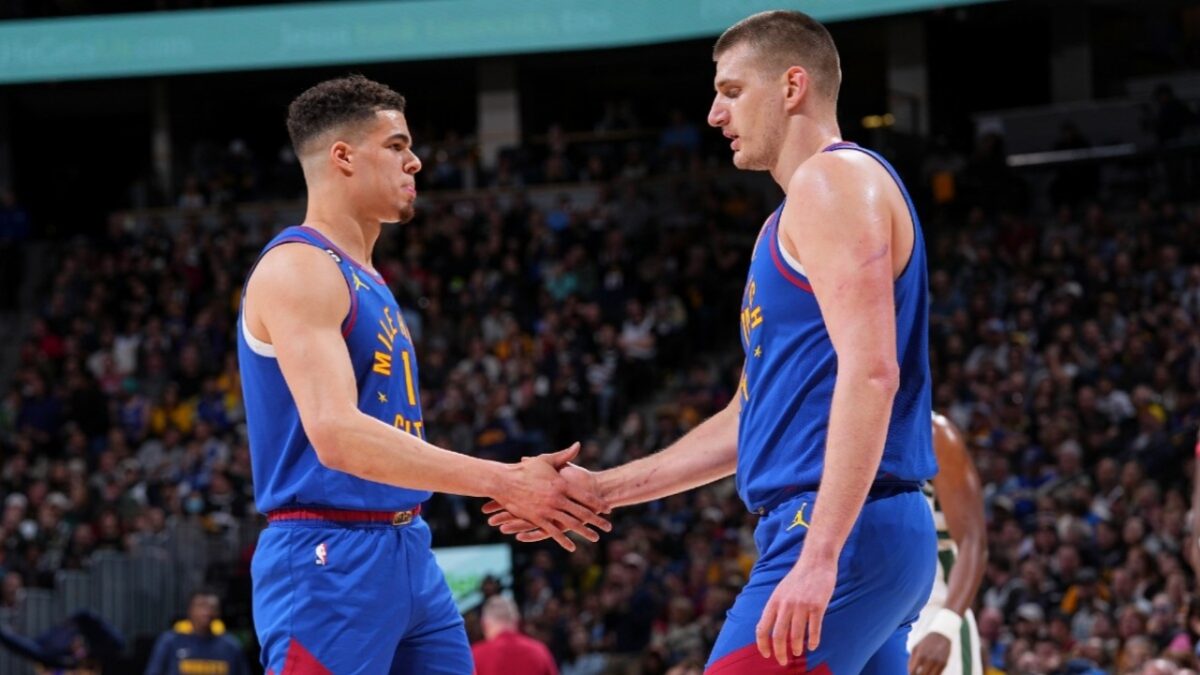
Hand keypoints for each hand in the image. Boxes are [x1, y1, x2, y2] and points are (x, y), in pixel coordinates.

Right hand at [489, 444, 610, 551]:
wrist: (503, 481)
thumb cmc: (525, 469)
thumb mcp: (546, 460)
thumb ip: (564, 455)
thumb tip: (578, 445)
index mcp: (561, 484)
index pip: (585, 496)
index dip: (598, 503)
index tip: (608, 509)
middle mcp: (557, 499)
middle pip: (581, 512)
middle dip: (596, 521)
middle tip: (609, 527)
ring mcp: (547, 510)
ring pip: (570, 524)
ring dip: (584, 532)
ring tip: (595, 538)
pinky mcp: (536, 519)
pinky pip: (552, 532)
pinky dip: (563, 540)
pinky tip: (571, 547)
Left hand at [755, 556, 835, 665]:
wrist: (815, 561)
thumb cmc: (798, 578)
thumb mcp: (780, 591)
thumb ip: (776, 609)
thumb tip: (771, 630)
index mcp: (774, 601)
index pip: (762, 628)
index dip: (762, 644)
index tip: (766, 654)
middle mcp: (785, 604)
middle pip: (778, 635)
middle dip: (779, 652)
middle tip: (783, 662)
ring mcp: (801, 605)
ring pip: (796, 635)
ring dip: (796, 648)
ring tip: (798, 653)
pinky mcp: (817, 605)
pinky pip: (814, 629)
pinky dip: (813, 640)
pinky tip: (813, 646)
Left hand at [907, 633, 949, 674]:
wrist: (942, 634)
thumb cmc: (926, 642)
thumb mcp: (915, 648)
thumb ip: (911, 660)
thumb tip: (909, 672)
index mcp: (920, 655)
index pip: (913, 671)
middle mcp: (929, 659)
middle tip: (917, 674)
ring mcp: (938, 662)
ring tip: (923, 673)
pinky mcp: (944, 664)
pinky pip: (938, 674)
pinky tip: (929, 673)